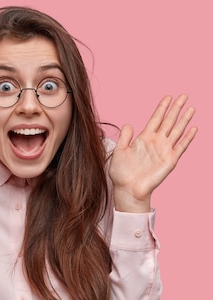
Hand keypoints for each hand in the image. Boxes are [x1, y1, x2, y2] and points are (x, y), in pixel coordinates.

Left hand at [108, 94, 196, 212]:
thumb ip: (125, 137)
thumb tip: (128, 124)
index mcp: (143, 138)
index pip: (155, 119)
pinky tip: (194, 128)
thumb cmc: (121, 173)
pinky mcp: (170, 160)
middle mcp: (156, 142)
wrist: (128, 189)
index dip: (162, 108)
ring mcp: (164, 150)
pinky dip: (188, 138)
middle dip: (176, 108)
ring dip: (184, 119)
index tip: (168, 97)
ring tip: (191, 108)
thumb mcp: (119, 151)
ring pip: (177, 131)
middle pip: (169, 121)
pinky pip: (181, 146)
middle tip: (183, 95)